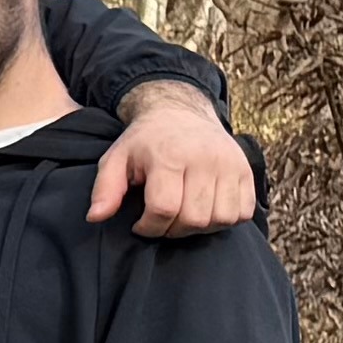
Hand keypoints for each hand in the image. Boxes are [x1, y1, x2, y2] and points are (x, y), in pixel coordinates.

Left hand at [92, 88, 254, 237]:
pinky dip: (224, 220)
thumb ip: (104, 188)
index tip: (140, 225)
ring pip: (221, 219)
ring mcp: (230, 165)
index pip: (164, 209)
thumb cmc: (145, 142)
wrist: (181, 113)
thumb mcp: (115, 159)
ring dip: (199, 228)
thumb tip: (95, 218)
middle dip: (173, 230)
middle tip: (161, 221)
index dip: (149, 227)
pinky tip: (205, 210)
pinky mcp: (247, 171)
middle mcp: (205, 159)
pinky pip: (242, 212)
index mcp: (170, 156)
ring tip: (182, 216)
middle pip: (194, 218)